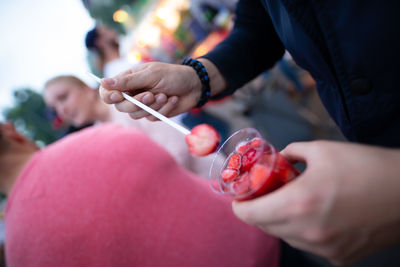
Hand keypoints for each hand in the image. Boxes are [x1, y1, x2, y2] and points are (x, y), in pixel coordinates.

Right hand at [99, 62, 201, 120]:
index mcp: (128, 80)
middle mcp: (133, 93)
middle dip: (137, 103)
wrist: (194, 86)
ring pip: (136, 115)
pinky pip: (152, 118)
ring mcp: (143, 105)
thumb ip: (128, 81)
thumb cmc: (173, 75)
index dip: (109, 96)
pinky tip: (172, 100)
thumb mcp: (151, 74)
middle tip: (151, 95)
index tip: (118, 97)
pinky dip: (163, 110)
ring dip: (153, 106)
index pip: (108, 91)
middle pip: (121, 107)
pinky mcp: (154, 114)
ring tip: (165, 96)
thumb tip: (103, 81)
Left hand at [232, 140, 399, 265]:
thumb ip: (290, 153)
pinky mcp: (340, 257)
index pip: (248, 215)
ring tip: (294, 201)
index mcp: (298, 204)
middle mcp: (307, 232)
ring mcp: (324, 249)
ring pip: (286, 236)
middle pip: (264, 226)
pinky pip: (309, 245)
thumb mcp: (321, 150)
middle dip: (259, 210)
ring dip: (281, 221)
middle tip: (265, 194)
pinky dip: (305, 231)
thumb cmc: (366, 166)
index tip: (241, 196)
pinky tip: (318, 215)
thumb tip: (277, 157)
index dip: (240, 205)